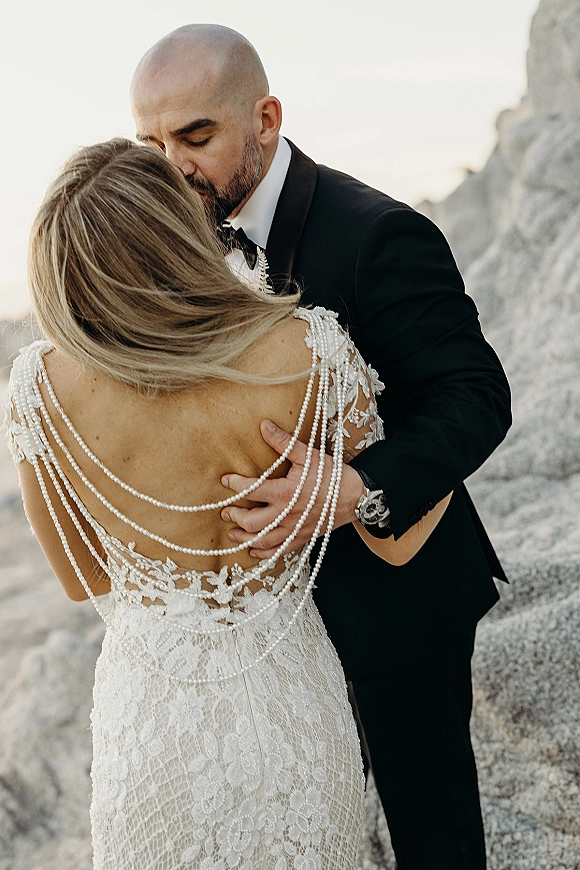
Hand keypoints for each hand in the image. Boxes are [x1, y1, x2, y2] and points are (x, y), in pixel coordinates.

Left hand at [220, 420, 364, 557]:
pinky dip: (263, 554)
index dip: (234, 485)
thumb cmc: (332, 475)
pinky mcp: (301, 538)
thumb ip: (283, 442)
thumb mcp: (307, 455)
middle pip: (251, 522)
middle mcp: (286, 515)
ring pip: (261, 541)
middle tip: (225, 511)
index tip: (226, 481)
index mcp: (285, 492)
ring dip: (244, 538)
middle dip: (234, 517)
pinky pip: (278, 551)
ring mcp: (293, 530)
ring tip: (232, 534)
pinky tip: (253, 551)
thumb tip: (264, 425)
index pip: (251, 490)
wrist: (356, 497)